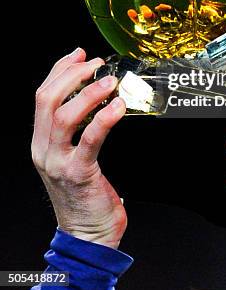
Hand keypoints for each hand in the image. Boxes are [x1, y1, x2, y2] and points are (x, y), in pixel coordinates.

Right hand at [31, 47, 126, 247]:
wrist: (87, 234)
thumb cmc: (85, 191)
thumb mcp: (72, 153)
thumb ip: (77, 125)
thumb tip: (93, 90)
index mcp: (41, 140)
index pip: (42, 95)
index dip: (60, 70)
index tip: (80, 54)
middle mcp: (43, 148)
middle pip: (47, 100)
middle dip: (72, 75)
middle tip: (97, 64)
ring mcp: (57, 162)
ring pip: (64, 116)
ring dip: (88, 93)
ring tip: (110, 81)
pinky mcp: (78, 174)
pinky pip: (89, 139)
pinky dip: (105, 119)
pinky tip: (119, 107)